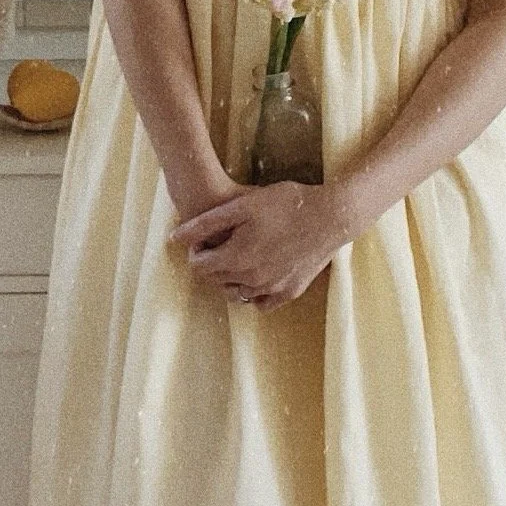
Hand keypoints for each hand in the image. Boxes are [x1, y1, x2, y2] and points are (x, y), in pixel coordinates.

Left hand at [167, 180, 349, 313]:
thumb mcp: (241, 205)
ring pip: (237, 293)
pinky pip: (262, 302)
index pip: (199, 267)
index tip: (207, 237)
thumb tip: (174, 239)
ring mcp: (273, 289)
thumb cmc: (285, 203)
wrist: (331, 215)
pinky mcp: (291, 292)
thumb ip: (205, 224)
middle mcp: (252, 280)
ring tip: (240, 253)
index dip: (197, 251)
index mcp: (236, 259)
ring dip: (231, 278)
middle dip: (212, 263)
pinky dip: (254, 291)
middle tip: (222, 241)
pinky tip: (258, 271)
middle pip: (216, 281)